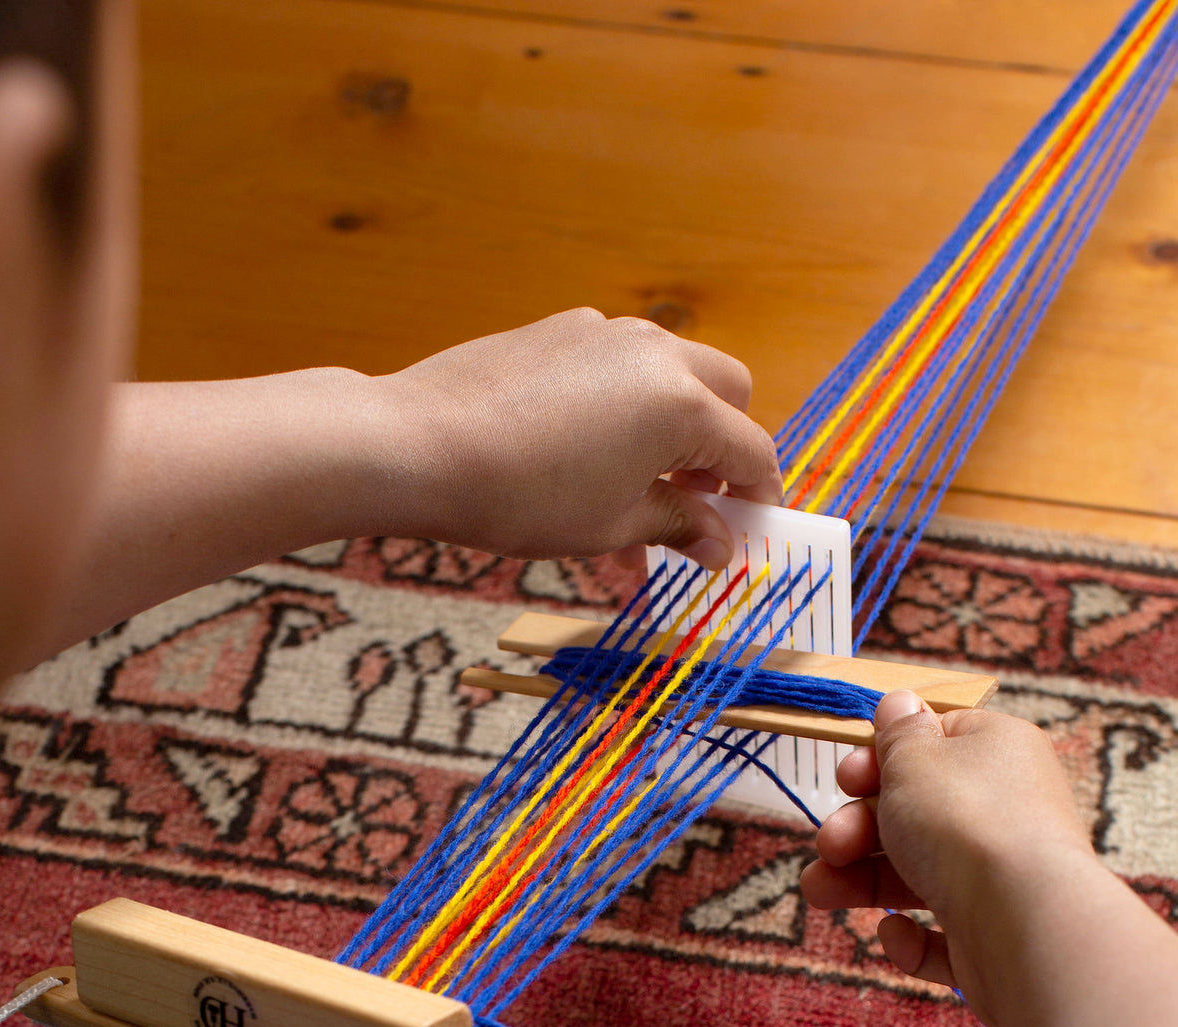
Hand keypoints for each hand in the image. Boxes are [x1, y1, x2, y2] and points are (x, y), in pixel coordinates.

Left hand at [368, 308, 780, 567]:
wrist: (418, 445)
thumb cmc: (518, 494)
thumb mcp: (611, 524)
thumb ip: (678, 525)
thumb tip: (721, 543)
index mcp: (680, 405)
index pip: (751, 452)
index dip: (759, 498)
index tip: (750, 531)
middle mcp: (653, 354)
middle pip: (727, 395)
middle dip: (722, 452)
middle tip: (694, 505)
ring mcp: (604, 334)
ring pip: (670, 378)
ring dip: (671, 433)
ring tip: (633, 495)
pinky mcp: (559, 331)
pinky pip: (616, 368)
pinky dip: (624, 410)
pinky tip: (584, 456)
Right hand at [800, 690, 1093, 1017]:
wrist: (1025, 923)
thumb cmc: (965, 822)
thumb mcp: (915, 757)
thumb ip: (898, 732)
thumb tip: (900, 701)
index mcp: (996, 753)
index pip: (935, 745)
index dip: (881, 760)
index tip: (846, 779)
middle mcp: (1007, 811)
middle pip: (916, 814)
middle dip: (858, 829)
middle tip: (831, 844)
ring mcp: (1004, 878)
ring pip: (919, 875)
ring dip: (861, 881)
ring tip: (818, 892)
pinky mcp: (997, 937)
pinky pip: (944, 934)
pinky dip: (912, 937)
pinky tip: (895, 933)